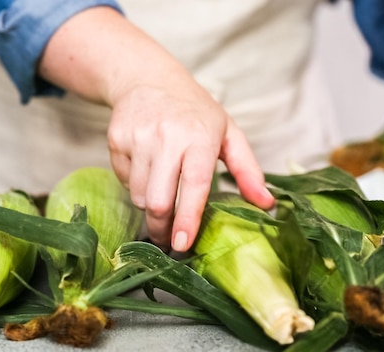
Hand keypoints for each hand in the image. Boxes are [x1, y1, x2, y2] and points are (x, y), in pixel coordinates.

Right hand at [38, 6, 273, 251]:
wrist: (146, 78)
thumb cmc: (193, 110)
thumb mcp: (227, 132)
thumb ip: (248, 169)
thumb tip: (267, 204)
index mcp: (199, 137)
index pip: (193, 185)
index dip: (187, 218)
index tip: (183, 244)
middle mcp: (166, 137)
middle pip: (158, 199)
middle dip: (162, 227)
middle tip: (169, 240)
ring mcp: (137, 138)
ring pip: (138, 194)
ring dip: (149, 206)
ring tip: (161, 196)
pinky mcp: (116, 139)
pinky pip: (124, 179)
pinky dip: (135, 185)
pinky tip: (146, 170)